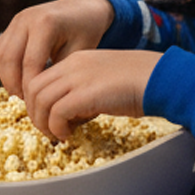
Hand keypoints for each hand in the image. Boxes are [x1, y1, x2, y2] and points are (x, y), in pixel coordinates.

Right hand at [0, 0, 115, 100]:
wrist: (83, 8)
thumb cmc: (86, 32)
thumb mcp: (80, 53)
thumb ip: (60, 73)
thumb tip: (44, 98)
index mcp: (45, 24)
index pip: (30, 63)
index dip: (31, 87)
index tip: (38, 105)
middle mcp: (26, 19)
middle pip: (8, 58)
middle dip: (14, 84)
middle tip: (27, 102)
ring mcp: (16, 20)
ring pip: (0, 55)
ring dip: (7, 77)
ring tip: (22, 93)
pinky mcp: (12, 25)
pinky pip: (0, 50)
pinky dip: (6, 68)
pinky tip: (19, 81)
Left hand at [21, 49, 162, 140]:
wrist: (161, 78)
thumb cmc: (139, 83)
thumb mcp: (103, 80)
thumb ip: (83, 90)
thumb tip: (68, 114)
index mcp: (76, 59)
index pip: (40, 78)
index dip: (36, 101)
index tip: (46, 117)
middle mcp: (73, 65)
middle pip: (33, 88)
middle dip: (34, 113)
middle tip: (47, 129)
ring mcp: (78, 78)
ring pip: (40, 101)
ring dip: (43, 122)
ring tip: (57, 135)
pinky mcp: (86, 94)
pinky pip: (56, 113)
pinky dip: (56, 128)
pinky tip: (68, 135)